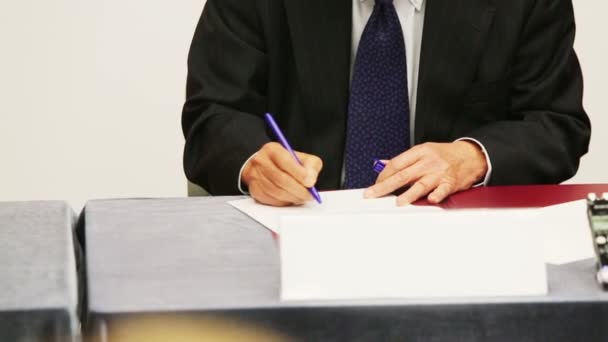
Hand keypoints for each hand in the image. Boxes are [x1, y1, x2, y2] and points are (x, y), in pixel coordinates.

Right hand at [242, 142, 322, 206]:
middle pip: (280, 179)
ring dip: (292, 197)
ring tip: (302, 197)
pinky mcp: (255, 190)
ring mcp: (255, 176)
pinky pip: (271, 200)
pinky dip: (285, 202)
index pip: (286, 161)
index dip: (299, 174)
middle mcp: (261, 161)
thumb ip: (311, 166)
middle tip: (309, 195)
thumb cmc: (286, 163)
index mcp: (272, 150)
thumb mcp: (302, 158)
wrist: (266, 166)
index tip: (310, 183)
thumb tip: (310, 180)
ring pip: (276, 192)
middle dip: (298, 190)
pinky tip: (291, 199)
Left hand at [364, 141, 487, 205]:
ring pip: (421, 184)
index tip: (375, 184)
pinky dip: (437, 195)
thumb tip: (382, 164)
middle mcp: (427, 162)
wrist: (471, 155)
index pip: (396, 163)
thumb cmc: (444, 154)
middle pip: (403, 175)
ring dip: (409, 194)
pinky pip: (442, 190)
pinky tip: (431, 200)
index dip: (383, 175)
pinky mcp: (450, 183)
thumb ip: (403, 160)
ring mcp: (439, 173)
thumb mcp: (423, 151)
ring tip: (398, 202)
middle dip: (385, 185)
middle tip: (372, 194)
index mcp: (419, 152)